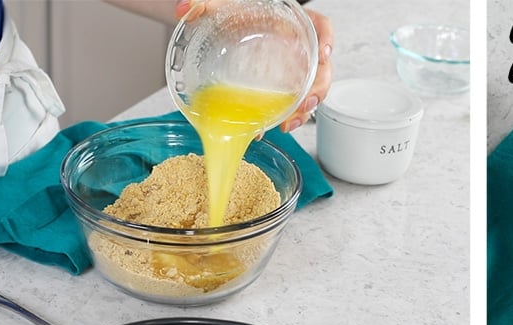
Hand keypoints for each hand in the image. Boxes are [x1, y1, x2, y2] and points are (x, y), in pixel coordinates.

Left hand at [174, 1, 333, 132]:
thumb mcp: (227, 4)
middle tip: (306, 102)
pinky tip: (278, 125)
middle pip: (323, 66)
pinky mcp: (285, 81)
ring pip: (314, 88)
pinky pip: (297, 99)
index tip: (324, 53)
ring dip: (306, 108)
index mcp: (293, 22)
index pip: (321, 25)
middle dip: (318, 87)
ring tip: (289, 123)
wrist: (233, 19)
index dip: (327, 38)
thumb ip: (208, 3)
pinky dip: (291, 114)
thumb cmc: (240, 10)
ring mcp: (295, 65)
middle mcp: (299, 44)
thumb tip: (184, 10)